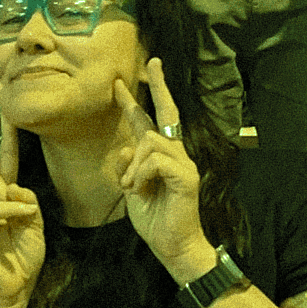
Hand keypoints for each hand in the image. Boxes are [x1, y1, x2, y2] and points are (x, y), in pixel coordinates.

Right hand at [0, 104, 43, 307]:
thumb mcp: (34, 222)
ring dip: (6, 191)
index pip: (1, 161)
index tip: (3, 113)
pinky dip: (10, 208)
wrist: (12, 291)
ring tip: (25, 212)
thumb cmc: (22, 257)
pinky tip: (25, 214)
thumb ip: (25, 198)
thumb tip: (10, 186)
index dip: (2, 138)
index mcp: (0, 197)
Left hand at [111, 59, 212, 281]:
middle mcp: (175, 154)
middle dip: (159, 85)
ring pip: (150, 141)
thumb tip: (125, 147)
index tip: (119, 83)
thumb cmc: (153, 219)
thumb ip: (127, 167)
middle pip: (165, 113)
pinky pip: (155, 160)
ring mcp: (184, 163)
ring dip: (134, 165)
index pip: (146, 122)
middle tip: (154, 61)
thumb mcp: (131, 189)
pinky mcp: (187, 175)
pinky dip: (141, 174)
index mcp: (159, 157)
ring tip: (132, 187)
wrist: (171, 245)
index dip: (132, 102)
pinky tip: (141, 189)